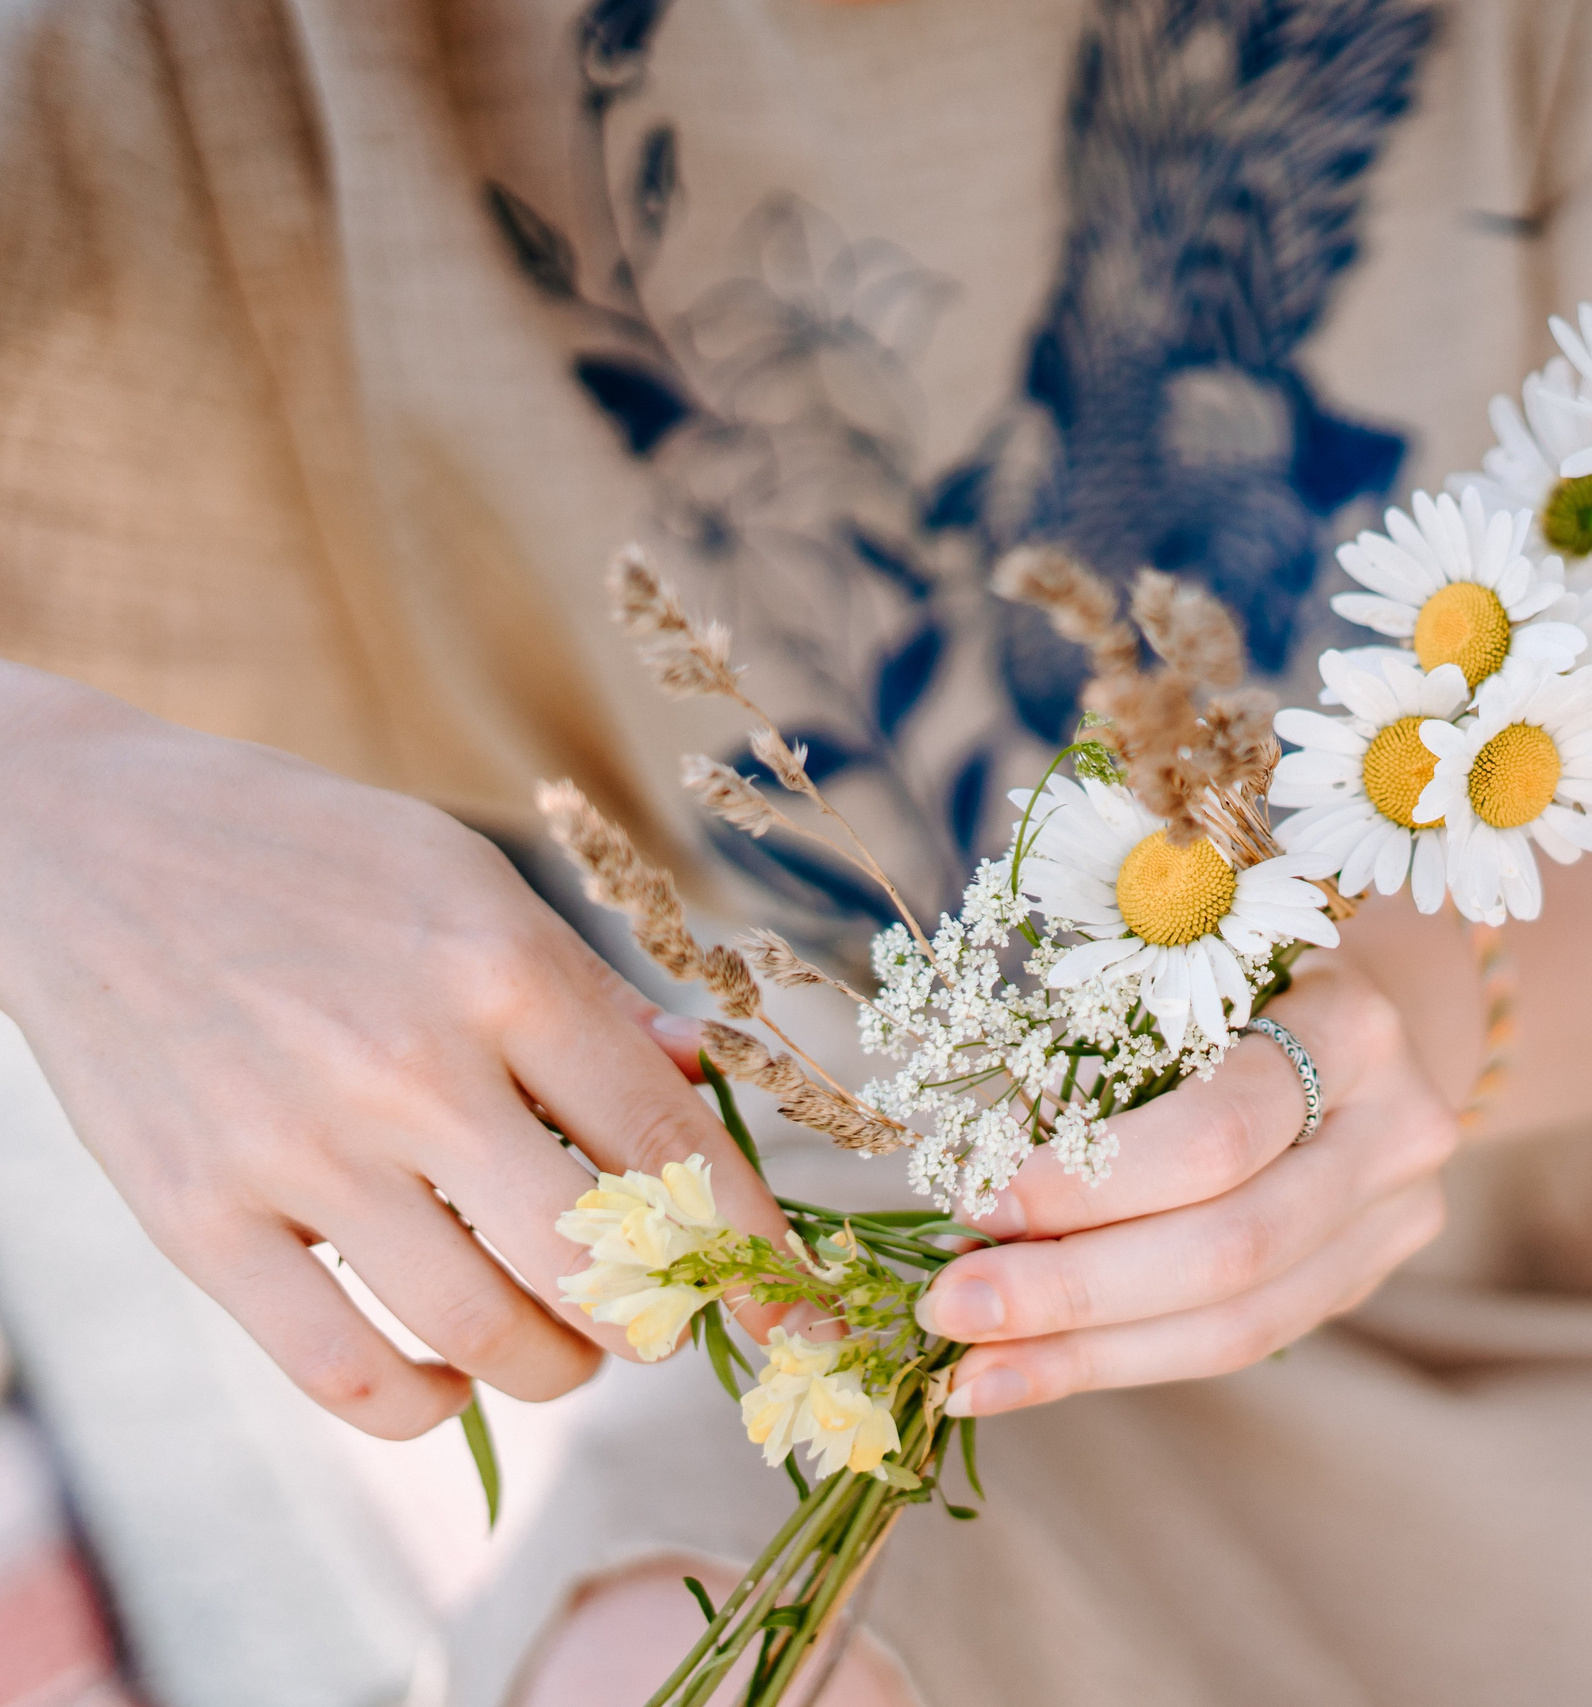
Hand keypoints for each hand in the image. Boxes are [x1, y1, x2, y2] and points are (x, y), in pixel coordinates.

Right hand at [0, 667, 790, 1438]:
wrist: (87, 844)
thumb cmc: (314, 858)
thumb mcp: (475, 882)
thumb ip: (590, 996)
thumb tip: (697, 1081)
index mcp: (503, 970)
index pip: (669, 1145)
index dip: (751, 1245)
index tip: (797, 1308)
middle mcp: (410, 1066)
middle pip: (591, 1265)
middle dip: (655, 1318)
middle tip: (658, 1316)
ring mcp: (298, 1151)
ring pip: (485, 1335)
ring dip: (557, 1369)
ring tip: (565, 1343)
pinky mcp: (197, 1219)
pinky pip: (345, 1374)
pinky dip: (427, 1406)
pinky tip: (452, 1376)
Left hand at [913, 956, 1457, 1416]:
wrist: (1367, 1019)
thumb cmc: (1239, 982)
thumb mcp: (1180, 982)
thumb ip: (1098, 1071)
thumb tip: (974, 1201)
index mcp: (1349, 1026)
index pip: (1217, 1133)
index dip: (1092, 1184)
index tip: (977, 1202)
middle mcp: (1397, 1127)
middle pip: (1233, 1245)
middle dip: (1075, 1288)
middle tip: (952, 1307)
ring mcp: (1396, 1216)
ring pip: (1240, 1322)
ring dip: (1087, 1351)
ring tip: (974, 1369)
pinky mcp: (1365, 1278)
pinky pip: (1240, 1341)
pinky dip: (1124, 1359)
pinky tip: (1032, 1369)